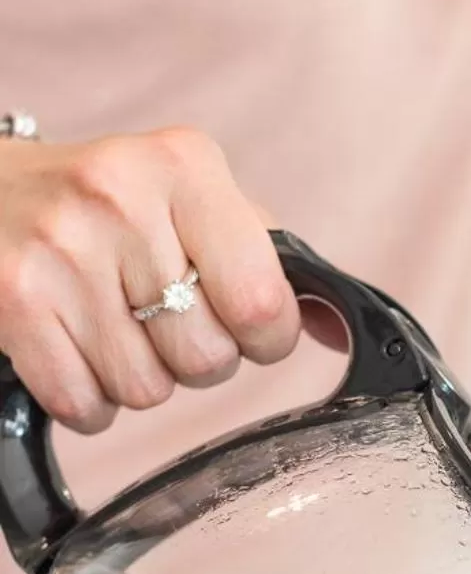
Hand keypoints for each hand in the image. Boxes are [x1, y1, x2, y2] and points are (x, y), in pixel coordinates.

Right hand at [0, 129, 298, 431]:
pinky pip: (86, 407)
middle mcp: (119, 198)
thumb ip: (266, 257)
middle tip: (159, 318)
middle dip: (195, 359)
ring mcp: (60, 249)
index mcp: (185, 166)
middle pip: (206, 358)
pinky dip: (89, 402)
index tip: (246, 328)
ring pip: (148, 391)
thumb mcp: (189, 197)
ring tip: (111, 324)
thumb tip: (335, 328)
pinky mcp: (13, 299)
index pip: (262, 301)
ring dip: (139, 379)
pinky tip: (75, 348)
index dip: (265, 339)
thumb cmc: (106, 206)